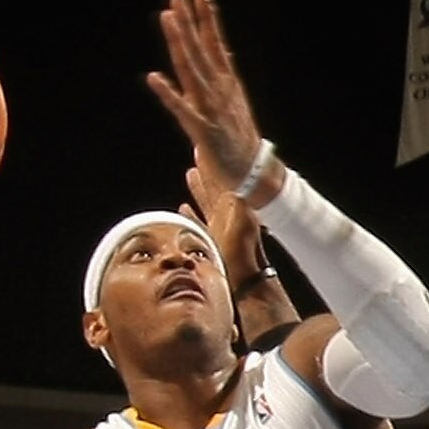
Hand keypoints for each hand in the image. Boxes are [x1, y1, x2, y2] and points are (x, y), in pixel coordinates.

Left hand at [144, 0, 274, 200]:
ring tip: (168, 19)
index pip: (216, 46)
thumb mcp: (236, 102)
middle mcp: (219, 92)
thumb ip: (225, 75)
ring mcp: (211, 110)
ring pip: (192, 69)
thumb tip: (222, 51)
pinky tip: (153, 78)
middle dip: (190, 23)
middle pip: (202, 51)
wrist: (256, 175)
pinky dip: (167, 94)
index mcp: (228, 85)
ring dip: (180, 43)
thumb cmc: (240, 141)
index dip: (207, 21)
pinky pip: (181, 109)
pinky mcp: (203, 131)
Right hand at [182, 151, 264, 286]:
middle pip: (213, 187)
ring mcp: (220, 227)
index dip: (214, 165)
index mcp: (234, 206)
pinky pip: (198, 223)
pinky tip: (183, 208)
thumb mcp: (244, 221)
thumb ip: (238, 201)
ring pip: (205, 202)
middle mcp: (227, 214)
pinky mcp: (212, 242)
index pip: (221, 179)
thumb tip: (233, 184)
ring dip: (198, 189)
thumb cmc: (245, 252)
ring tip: (190, 173)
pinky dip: (191, 215)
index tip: (206, 148)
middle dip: (206, 171)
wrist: (246, 280)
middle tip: (198, 153)